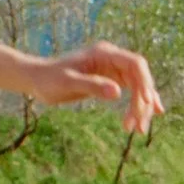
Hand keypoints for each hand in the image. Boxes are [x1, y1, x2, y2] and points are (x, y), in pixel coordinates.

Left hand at [45, 40, 163, 135]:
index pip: (135, 64)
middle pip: (140, 78)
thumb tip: (118, 92)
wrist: (37, 80)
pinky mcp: (111, 80)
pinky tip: (147, 117)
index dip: (145, 83)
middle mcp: (113, 59)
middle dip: (143, 102)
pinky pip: (132, 92)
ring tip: (138, 130)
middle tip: (138, 128)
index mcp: (104, 53)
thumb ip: (92, 85)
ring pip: (139, 87)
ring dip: (142, 107)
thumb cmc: (48, 79)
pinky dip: (139, 104)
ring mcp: (113, 69)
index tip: (146, 104)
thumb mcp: (67, 83)